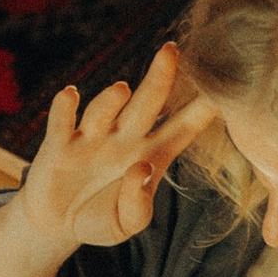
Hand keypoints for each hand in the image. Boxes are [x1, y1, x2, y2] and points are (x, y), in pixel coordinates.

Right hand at [18, 46, 216, 261]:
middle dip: (160, 77)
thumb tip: (142, 168)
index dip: (201, 109)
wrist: (57, 225)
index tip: (220, 85)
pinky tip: (70, 95)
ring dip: (111, 99)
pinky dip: (65, 108)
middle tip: (172, 51)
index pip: (182, 127)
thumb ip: (138, 203)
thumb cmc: (100, 218)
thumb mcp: (126, 224)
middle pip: (146, 103)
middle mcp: (123, 139)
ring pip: (105, 110)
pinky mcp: (59, 145)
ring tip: (122, 90)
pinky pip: (63, 122)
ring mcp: (91, 139)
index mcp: (150, 155)